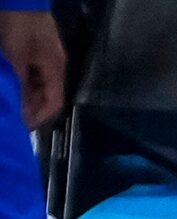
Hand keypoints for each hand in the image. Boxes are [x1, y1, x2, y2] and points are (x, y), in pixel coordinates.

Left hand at [1, 9, 67, 130]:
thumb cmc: (18, 26)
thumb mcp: (15, 56)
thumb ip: (20, 82)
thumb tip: (22, 107)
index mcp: (55, 69)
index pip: (54, 103)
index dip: (40, 116)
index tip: (23, 125)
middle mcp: (56, 66)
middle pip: (48, 95)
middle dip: (32, 106)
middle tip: (14, 113)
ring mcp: (48, 57)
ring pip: (40, 84)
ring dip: (27, 94)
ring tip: (11, 100)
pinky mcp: (39, 50)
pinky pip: (34, 73)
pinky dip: (25, 81)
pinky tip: (13, 83)